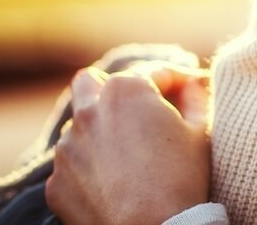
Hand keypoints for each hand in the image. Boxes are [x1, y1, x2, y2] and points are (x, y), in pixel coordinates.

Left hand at [45, 67, 211, 224]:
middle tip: (135, 111)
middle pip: (89, 83)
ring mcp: (67, 148)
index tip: (189, 92)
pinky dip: (88, 168)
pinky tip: (111, 183)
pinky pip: (71, 166)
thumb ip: (195, 95)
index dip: (178, 81)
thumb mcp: (200, 130)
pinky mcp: (56, 181)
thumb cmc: (181, 178)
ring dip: (98, 132)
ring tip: (125, 155)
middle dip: (112, 91)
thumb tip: (191, 83)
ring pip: (77, 127)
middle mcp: (88, 111)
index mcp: (126, 90)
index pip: (154, 73)